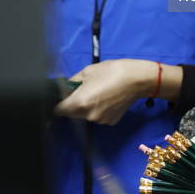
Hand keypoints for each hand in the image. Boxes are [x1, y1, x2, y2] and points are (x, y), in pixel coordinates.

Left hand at [54, 60, 181, 124]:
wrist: (138, 79)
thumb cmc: (112, 71)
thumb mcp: (88, 71)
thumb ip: (71, 82)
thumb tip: (62, 88)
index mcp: (81, 102)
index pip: (58, 110)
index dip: (56, 103)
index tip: (59, 97)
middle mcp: (89, 115)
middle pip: (71, 113)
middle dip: (71, 103)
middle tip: (81, 89)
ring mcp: (100, 121)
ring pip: (84, 115)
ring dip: (85, 106)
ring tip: (97, 91)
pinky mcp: (110, 122)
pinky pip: (97, 116)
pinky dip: (97, 109)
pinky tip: (106, 98)